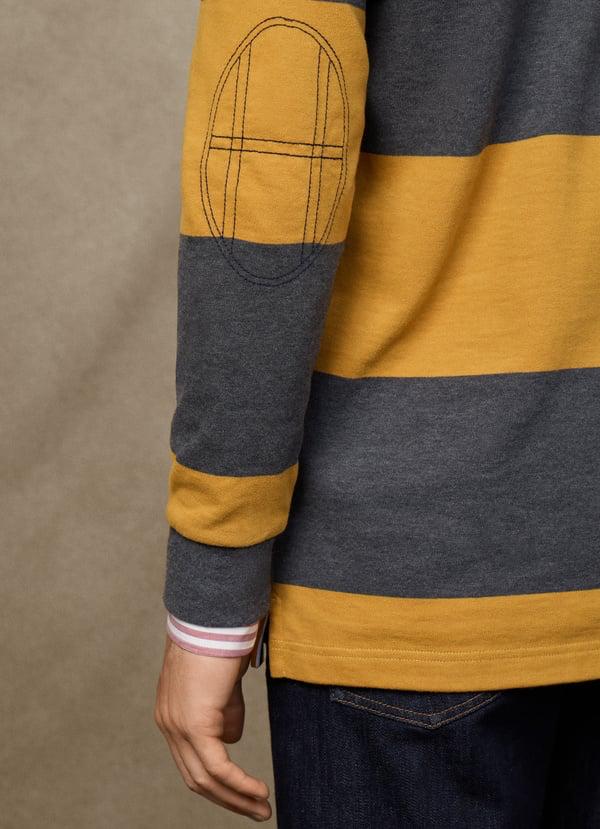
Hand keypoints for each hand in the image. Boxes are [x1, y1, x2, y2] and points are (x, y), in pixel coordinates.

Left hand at [154, 635, 271, 821]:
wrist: (213, 616)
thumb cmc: (221, 638)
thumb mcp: (224, 682)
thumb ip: (225, 710)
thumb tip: (231, 738)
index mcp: (172, 712)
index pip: (192, 760)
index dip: (218, 781)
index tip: (242, 793)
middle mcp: (169, 723)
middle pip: (196, 777)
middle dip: (228, 799)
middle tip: (256, 811)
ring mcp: (178, 725)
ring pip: (206, 778)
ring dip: (237, 798)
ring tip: (262, 808)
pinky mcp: (194, 723)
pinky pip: (218, 767)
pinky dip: (239, 785)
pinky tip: (258, 792)